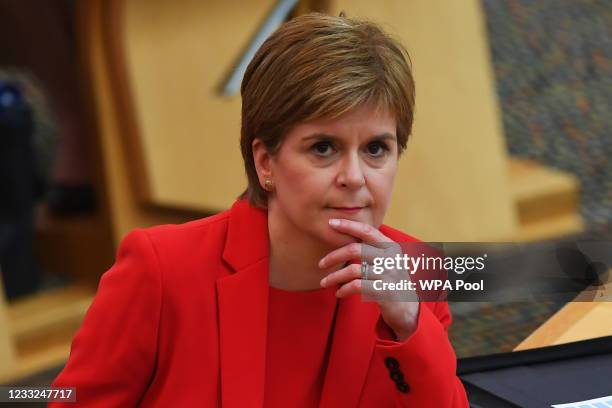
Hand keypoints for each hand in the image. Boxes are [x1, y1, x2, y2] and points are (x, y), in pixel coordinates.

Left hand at [319, 218, 419, 340]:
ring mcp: (388, 274)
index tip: (331, 222)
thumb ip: (371, 248)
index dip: (348, 225)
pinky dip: (344, 289)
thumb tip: (345, 233)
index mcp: (391, 247)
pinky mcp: (384, 290)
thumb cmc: (390, 280)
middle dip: (334, 256)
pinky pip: (356, 286)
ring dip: (334, 277)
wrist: (407, 307)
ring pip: (353, 270)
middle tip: (321, 264)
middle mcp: (391, 258)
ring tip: (324, 283)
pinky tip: (338, 293)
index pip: (367, 231)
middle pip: (355, 250)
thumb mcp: (386, 260)